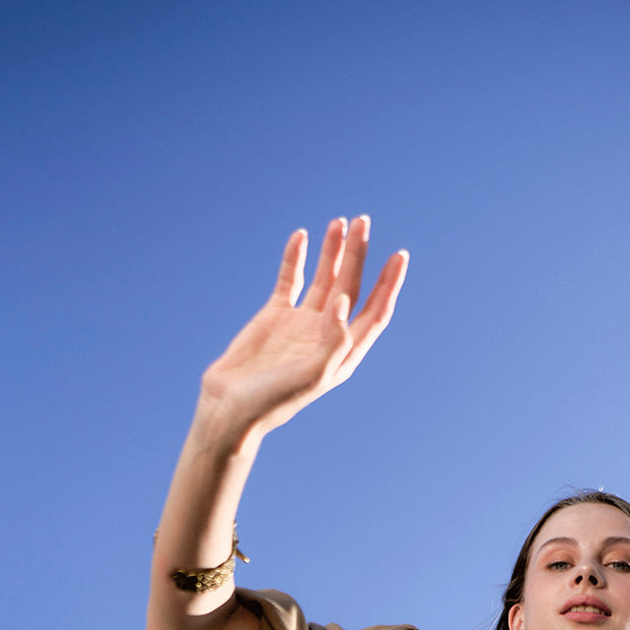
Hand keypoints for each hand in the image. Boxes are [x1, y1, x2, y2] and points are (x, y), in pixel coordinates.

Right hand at [198, 215, 408, 443]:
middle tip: (364, 222)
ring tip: (339, 222)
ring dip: (333, 251)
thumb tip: (345, 302)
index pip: (374, 312)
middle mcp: (327, 334)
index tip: (399, 256)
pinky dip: (296, 258)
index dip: (388, 285)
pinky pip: (290, 279)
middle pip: (352, 287)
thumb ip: (333, 341)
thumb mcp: (311, 376)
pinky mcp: (275, 315)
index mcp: (344, 352)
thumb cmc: (273, 400)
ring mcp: (301, 323)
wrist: (230, 407)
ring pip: (324, 279)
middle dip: (359, 255)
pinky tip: (301, 235)